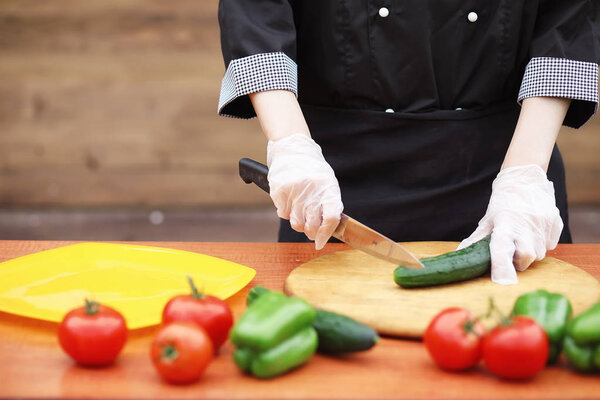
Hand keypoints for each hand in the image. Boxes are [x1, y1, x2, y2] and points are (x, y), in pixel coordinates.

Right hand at [267, 134, 343, 249]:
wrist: (292, 147)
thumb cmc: (312, 168)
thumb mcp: (327, 182)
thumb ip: (328, 203)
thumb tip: (328, 230)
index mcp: (328, 187)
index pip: (331, 218)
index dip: (326, 234)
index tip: (320, 242)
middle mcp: (313, 189)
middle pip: (312, 225)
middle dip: (311, 233)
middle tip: (310, 232)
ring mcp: (295, 190)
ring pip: (296, 223)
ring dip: (298, 224)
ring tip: (299, 214)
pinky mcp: (280, 190)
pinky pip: (282, 214)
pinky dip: (285, 212)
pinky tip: (289, 201)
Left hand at [457, 165, 562, 284]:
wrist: (525, 179)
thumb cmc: (503, 201)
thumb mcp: (487, 220)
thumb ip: (476, 240)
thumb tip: (460, 254)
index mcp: (506, 224)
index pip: (503, 250)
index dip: (501, 267)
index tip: (501, 280)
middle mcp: (527, 225)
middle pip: (526, 258)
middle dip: (518, 261)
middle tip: (511, 252)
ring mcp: (544, 225)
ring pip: (539, 253)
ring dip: (529, 252)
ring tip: (521, 238)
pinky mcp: (556, 223)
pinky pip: (550, 244)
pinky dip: (541, 243)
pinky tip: (533, 231)